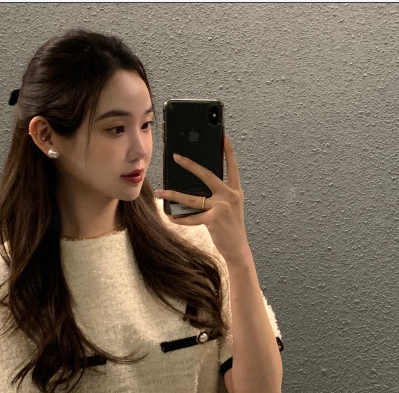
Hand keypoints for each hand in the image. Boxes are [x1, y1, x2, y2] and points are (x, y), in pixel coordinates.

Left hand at [154, 135, 249, 262]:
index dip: (228, 151)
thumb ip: (218, 196)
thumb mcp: (230, 208)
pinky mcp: (213, 220)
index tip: (223, 137)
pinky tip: (171, 217)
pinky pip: (192, 218)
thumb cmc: (231, 228)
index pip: (232, 167)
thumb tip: (196, 188)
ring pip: (192, 198)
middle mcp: (230, 196)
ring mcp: (221, 207)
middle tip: (176, 157)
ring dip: (174, 195)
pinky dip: (180, 219)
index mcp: (235, 192)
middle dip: (190, 165)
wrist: (238, 248)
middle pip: (207, 175)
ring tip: (160, 192)